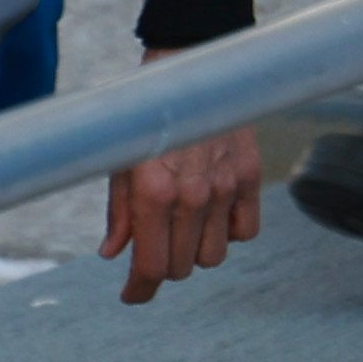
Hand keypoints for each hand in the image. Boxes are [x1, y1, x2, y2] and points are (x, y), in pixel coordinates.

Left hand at [108, 120, 263, 305]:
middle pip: (182, 268)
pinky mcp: (249, 177)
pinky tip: (212, 215)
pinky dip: (228, 232)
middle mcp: (191, 195)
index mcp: (152, 193)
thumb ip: (119, 212)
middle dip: (163, 265)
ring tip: (181, 227)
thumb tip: (113, 253)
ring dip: (195, 251)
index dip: (139, 290)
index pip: (151, 267)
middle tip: (153, 248)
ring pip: (213, 257)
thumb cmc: (144, 115)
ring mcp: (225, 188)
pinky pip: (245, 232)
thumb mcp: (119, 161)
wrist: (187, 66)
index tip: (132, 295)